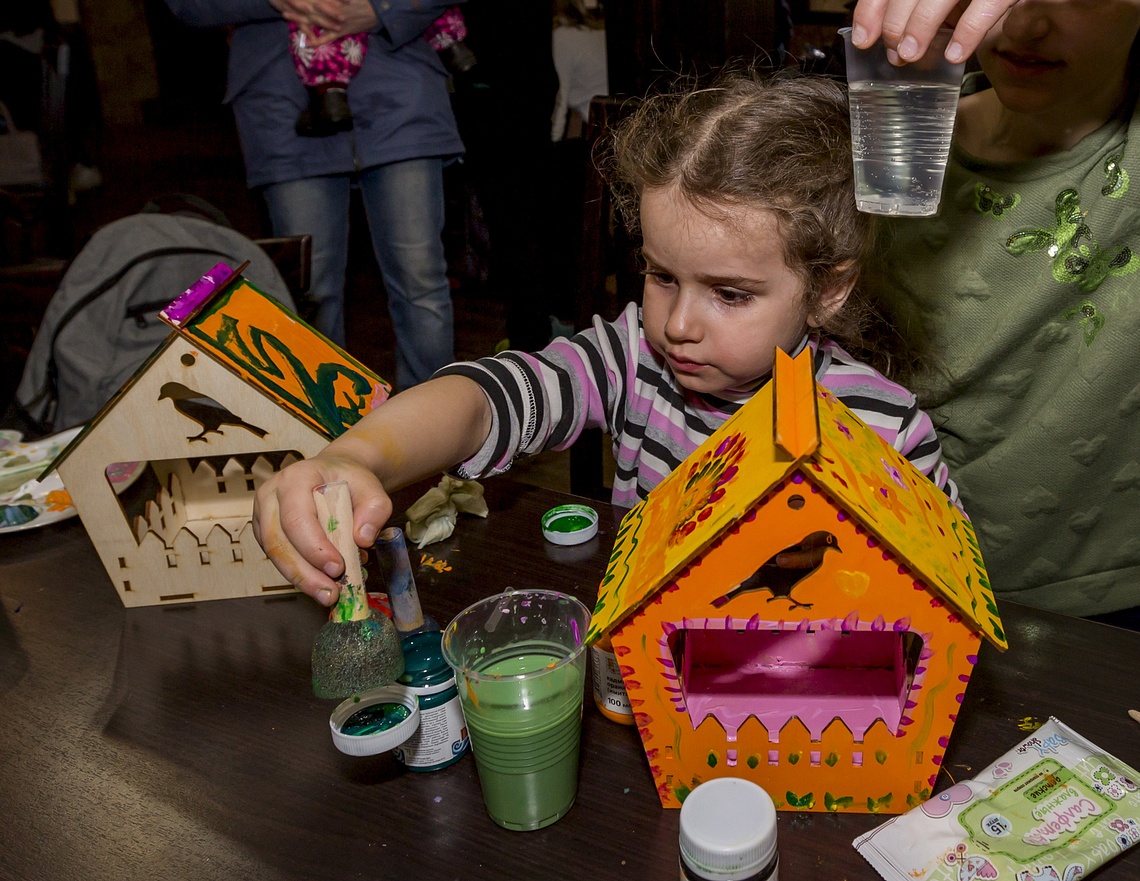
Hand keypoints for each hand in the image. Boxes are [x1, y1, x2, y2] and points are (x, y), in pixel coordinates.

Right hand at [252, 453, 392, 605]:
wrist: (333, 474)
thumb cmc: (348, 480)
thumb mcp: (370, 486)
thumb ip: (374, 509)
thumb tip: (363, 539)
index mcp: (294, 479)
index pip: (296, 518)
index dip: (314, 547)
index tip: (338, 567)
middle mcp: (271, 496)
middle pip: (278, 542)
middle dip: (305, 573)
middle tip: (331, 593)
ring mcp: (263, 516)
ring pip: (274, 555)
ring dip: (302, 579)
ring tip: (328, 595)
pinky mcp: (265, 534)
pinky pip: (279, 559)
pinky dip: (301, 575)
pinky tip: (322, 584)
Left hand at [284, 0, 378, 46]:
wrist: (378, 10)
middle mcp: (331, 8)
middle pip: (308, 5)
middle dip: (294, 2)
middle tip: (281, 0)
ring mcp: (335, 21)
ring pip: (313, 20)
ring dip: (299, 17)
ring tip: (285, 15)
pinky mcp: (341, 31)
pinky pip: (327, 37)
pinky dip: (318, 40)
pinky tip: (307, 43)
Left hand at [850, 0, 1017, 64]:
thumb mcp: (946, 1)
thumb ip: (922, 9)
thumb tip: (891, 41)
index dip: (872, 10)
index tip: (864, 39)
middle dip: (896, 24)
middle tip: (895, 53)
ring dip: (920, 26)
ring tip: (911, 55)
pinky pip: (987, 4)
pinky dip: (968, 31)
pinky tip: (955, 54)